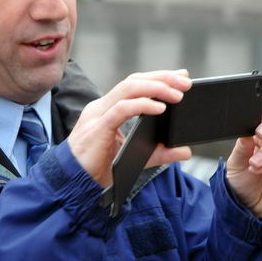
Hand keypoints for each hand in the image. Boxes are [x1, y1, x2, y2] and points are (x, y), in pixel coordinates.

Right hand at [68, 70, 192, 186]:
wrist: (75, 184)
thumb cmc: (99, 169)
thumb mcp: (138, 158)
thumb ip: (160, 152)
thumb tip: (185, 151)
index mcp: (108, 109)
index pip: (134, 84)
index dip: (158, 77)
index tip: (181, 76)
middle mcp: (102, 107)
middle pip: (133, 81)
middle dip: (162, 78)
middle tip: (186, 81)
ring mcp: (98, 115)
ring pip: (128, 89)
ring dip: (156, 88)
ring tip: (177, 94)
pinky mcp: (98, 128)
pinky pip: (122, 109)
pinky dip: (143, 105)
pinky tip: (161, 108)